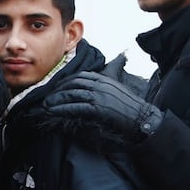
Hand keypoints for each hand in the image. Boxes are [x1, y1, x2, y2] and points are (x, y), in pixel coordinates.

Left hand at [43, 71, 161, 144]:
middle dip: (58, 90)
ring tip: (46, 105)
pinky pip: (76, 107)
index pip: (80, 76)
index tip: (57, 88)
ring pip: (72, 94)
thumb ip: (109, 80)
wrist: (142, 118)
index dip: (66, 82)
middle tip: (47, 97)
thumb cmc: (131, 107)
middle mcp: (100, 84)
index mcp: (104, 78)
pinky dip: (63, 108)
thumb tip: (108, 71)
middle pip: (73, 84)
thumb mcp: (118, 89)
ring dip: (57, 100)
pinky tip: (54, 111)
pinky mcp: (98, 108)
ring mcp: (99, 95)